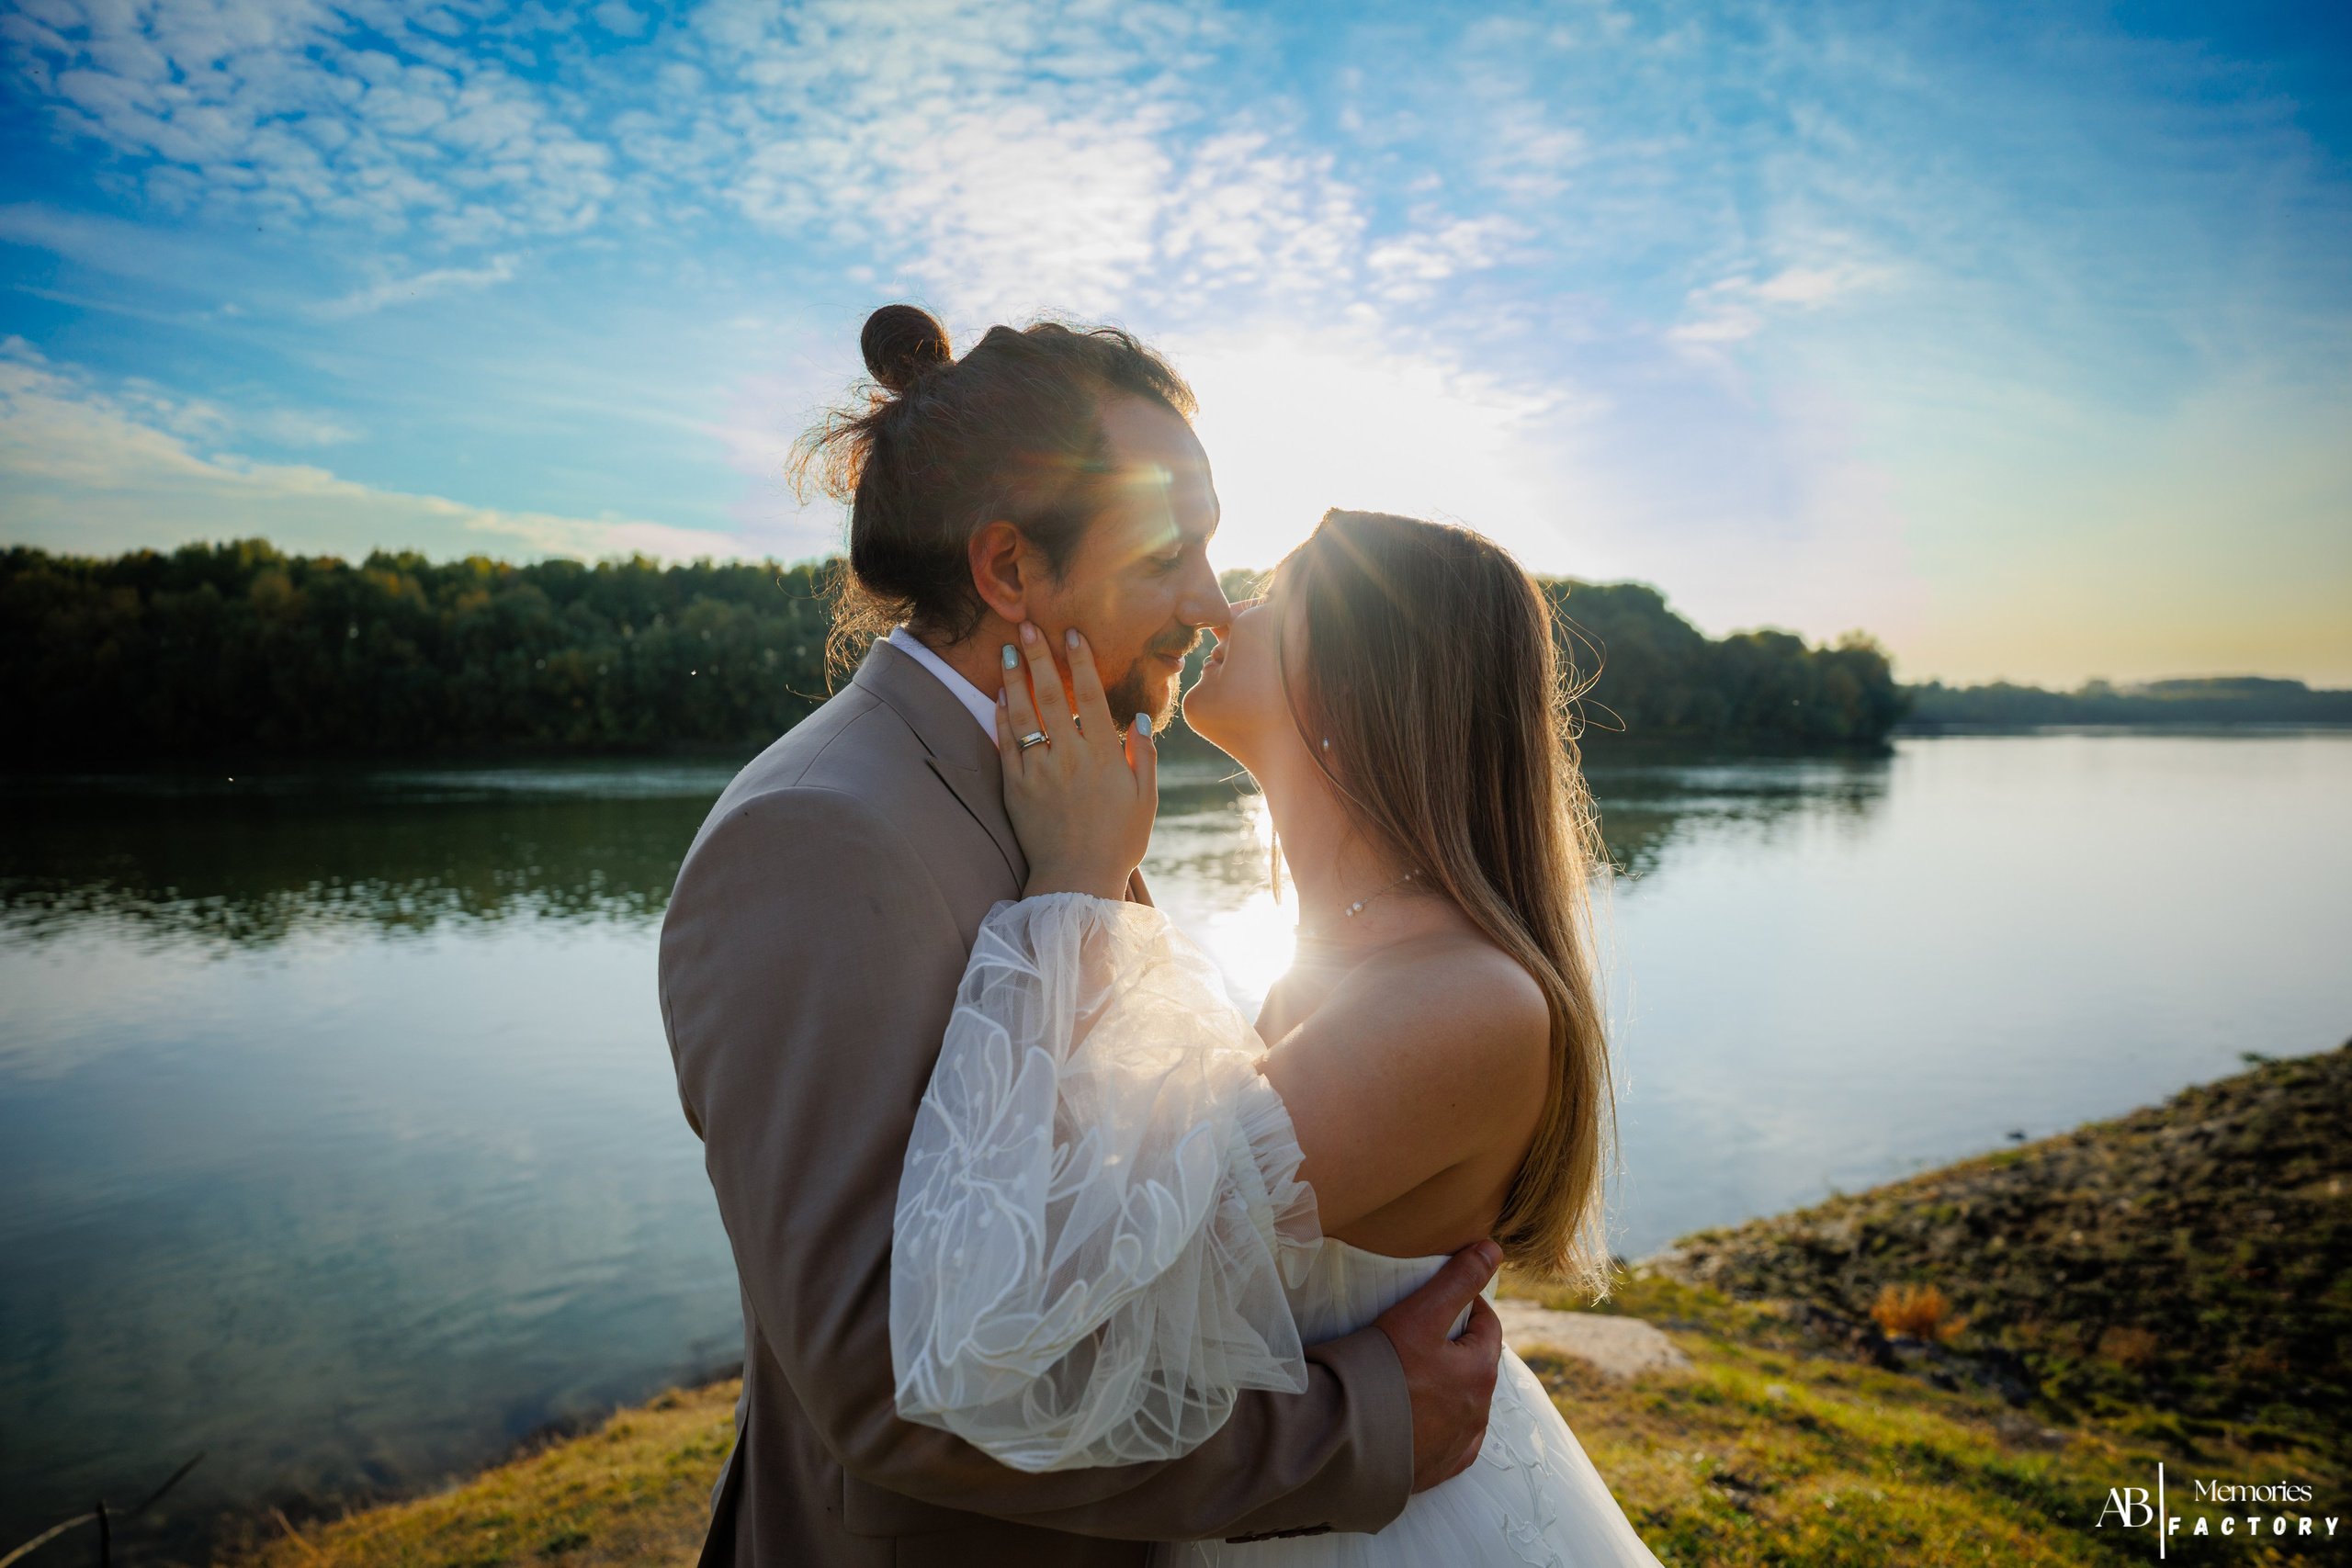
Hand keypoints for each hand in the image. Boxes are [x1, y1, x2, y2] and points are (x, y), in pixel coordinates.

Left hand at [997, 622, 1157, 900]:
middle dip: (1039, 656)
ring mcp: (1038, 772)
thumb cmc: (1117, 842)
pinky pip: (1006, 746)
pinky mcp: (1016, 789)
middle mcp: (1068, 757)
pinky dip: (1002, 719)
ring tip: (1008, 651)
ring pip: (1023, 716)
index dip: (1079, 661)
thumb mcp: (1144, 800)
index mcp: (1103, 756)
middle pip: (1050, 695)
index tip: (1071, 634)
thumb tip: (1135, 718)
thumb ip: (1143, 756)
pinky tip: (999, 698)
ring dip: (1014, 680)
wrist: (1076, 881)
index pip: (1089, 696)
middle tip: (1028, 626)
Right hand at [1373, 1240, 1502, 1492]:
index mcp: (1480, 1371)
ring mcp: (1459, 1444)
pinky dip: (1439, 1426)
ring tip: (1413, 1373)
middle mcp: (1478, 1411)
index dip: (1466, 1305)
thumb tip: (1494, 1248)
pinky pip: (1449, 1442)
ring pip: (1463, 1403)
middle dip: (1457, 1346)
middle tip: (1421, 1333)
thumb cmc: (1382, 1372)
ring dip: (1449, 1386)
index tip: (1442, 1298)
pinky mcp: (1438, 1468)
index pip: (1486, 1325)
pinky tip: (1419, 1419)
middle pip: (1475, 1364)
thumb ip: (1458, 1279)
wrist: (1346, 1439)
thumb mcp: (1420, 1314)